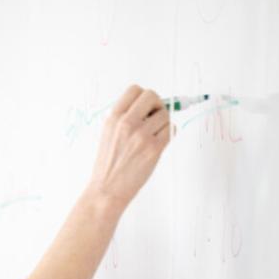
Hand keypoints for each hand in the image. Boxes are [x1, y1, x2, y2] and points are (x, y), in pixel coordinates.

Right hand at [87, 84, 174, 210]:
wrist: (107, 189)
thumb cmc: (108, 165)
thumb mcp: (108, 134)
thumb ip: (124, 118)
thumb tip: (148, 107)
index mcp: (113, 118)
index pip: (134, 90)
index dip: (143, 97)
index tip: (145, 108)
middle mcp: (126, 123)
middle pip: (152, 96)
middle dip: (157, 105)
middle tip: (154, 117)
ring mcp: (141, 135)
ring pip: (165, 115)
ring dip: (164, 123)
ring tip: (153, 136)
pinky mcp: (153, 148)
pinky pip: (171, 130)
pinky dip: (168, 134)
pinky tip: (157, 143)